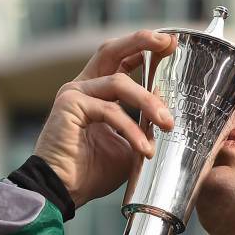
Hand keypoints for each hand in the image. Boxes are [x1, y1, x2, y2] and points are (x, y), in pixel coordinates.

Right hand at [34, 30, 176, 207]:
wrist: (64, 192)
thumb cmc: (92, 172)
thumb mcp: (129, 145)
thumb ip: (144, 127)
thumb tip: (166, 114)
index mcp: (97, 93)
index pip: (120, 61)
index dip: (143, 49)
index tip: (170, 45)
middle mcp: (83, 87)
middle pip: (112, 51)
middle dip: (141, 42)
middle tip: (168, 44)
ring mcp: (74, 93)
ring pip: (119, 83)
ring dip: (148, 103)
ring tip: (167, 124)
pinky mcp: (69, 106)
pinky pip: (111, 111)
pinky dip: (132, 129)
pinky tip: (144, 149)